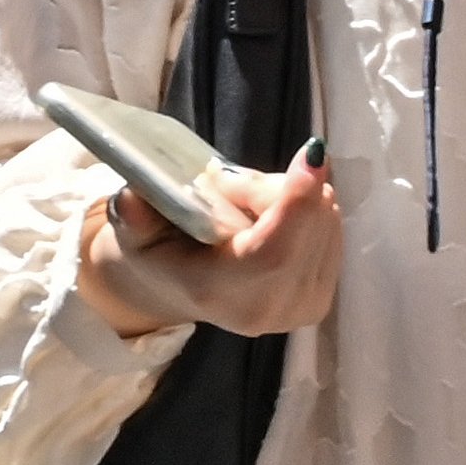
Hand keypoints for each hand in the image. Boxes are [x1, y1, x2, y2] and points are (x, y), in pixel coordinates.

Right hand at [81, 156, 341, 342]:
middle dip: (283, 187)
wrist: (177, 289)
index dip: (295, 202)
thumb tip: (134, 198)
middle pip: (307, 229)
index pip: (272, 253)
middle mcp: (265, 310)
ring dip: (293, 198)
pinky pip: (332, 233)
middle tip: (232, 182)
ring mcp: (299, 310)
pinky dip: (309, 211)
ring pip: (324, 224)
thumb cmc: (158, 250)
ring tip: (243, 205)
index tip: (311, 154)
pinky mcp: (320, 300)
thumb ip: (134, 213)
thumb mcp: (133, 227)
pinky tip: (272, 219)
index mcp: (217, 293)